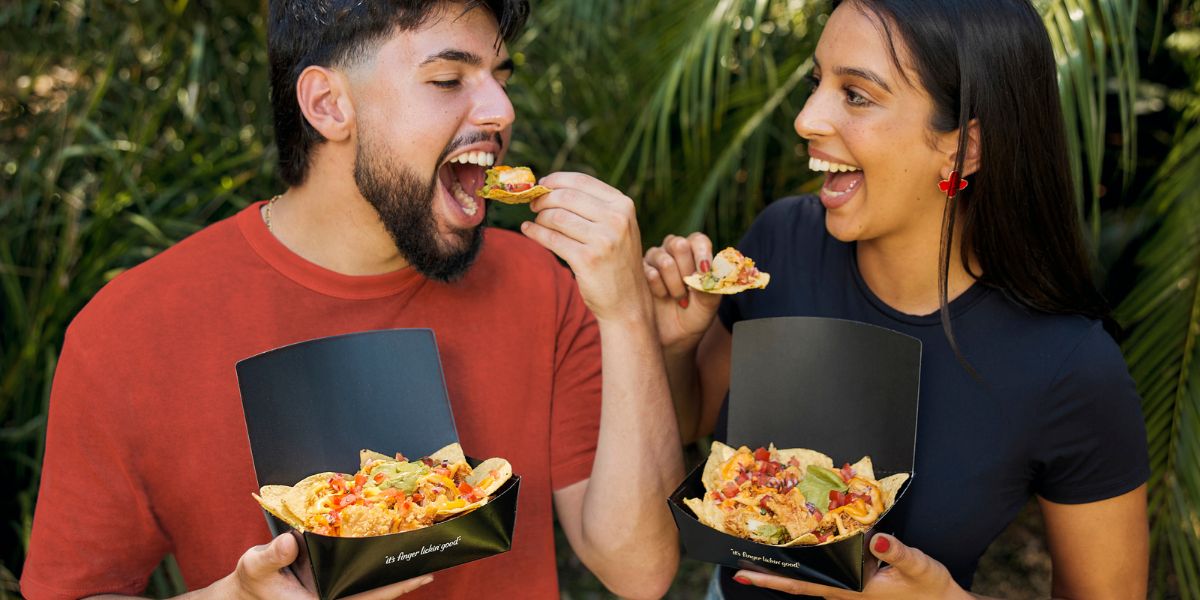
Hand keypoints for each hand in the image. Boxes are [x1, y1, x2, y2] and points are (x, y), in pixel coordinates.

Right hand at [219, 533, 433, 598]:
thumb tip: (290, 545)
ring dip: (394, 569)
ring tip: (421, 553)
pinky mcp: (335, 581)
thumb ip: (271, 557)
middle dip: (405, 577)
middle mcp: (338, 598)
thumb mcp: (256, 566)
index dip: (397, 587)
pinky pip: (362, 573)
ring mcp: (338, 590)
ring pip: (373, 583)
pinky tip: (390, 548)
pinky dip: (377, 561)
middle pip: (380, 590)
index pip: (370, 596)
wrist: (250, 587)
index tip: (422, 576)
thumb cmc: (253, 581)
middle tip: (433, 561)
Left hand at [521, 172, 650, 322]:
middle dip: (543, 199)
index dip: (555, 180)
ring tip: (536, 222)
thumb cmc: (616, 261)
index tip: (541, 185)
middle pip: (565, 197)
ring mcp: (603, 240)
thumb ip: (593, 206)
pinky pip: (551, 239)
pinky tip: (528, 231)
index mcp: (624, 205)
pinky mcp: (586, 260)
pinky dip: (535, 233)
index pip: (581, 181)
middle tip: (533, 205)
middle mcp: (616, 220)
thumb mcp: (618, 227)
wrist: (628, 300)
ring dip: (539, 218)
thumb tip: (549, 187)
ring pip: (556, 217)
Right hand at [643, 233, 721, 351]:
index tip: (704, 272)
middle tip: (689, 290)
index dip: (702, 254)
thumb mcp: (709, 304)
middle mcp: (674, 250)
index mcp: (695, 251)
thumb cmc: (695, 315)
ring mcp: (655, 259)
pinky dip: (659, 289)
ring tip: (678, 298)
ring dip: (674, 284)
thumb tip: (708, 273)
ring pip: (664, 260)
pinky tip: (662, 297)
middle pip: (679, 244)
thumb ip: (711, 287)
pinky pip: (649, 273)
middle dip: (686, 270)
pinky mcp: (640, 271)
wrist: (674, 336)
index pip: (698, 240)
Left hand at [732, 534, 971, 599]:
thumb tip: (878, 536)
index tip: (745, 574)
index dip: (775, 579)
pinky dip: (810, 565)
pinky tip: (803, 552)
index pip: (804, 586)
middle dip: (770, 574)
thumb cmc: (931, 587)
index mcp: (852, 590)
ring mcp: (851, 591)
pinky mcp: (859, 585)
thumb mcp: (918, 566)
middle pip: (800, 584)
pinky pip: (826, 575)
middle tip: (739, 564)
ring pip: (811, 580)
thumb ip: (898, 551)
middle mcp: (845, 593)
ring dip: (787, 569)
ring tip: (761, 555)